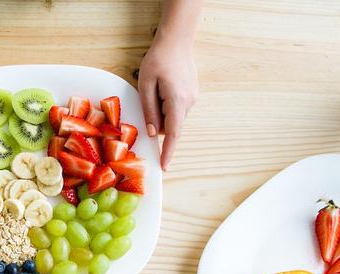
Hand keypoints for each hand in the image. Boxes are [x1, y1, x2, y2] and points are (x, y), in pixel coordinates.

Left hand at [138, 38, 197, 170]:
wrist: (177, 40)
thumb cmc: (158, 60)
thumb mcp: (146, 85)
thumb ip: (149, 110)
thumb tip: (154, 132)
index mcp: (177, 101)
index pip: (173, 133)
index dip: (168, 151)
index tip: (164, 167)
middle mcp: (189, 102)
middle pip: (170, 125)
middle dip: (157, 121)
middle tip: (149, 97)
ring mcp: (193, 98)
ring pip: (173, 117)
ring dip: (161, 111)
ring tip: (156, 87)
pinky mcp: (192, 94)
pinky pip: (176, 108)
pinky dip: (166, 105)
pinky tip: (163, 86)